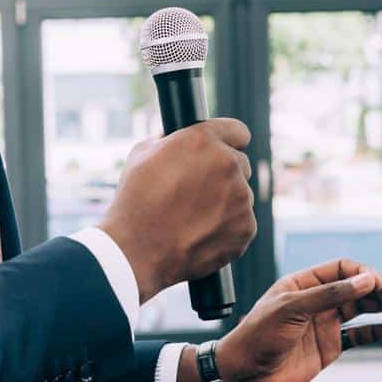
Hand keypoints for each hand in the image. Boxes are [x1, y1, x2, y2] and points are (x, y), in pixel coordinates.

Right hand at [99, 118, 255, 302]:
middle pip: (241, 165)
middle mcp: (228, 164)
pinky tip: (200, 234)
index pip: (238, 131)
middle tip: (198, 192)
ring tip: (193, 219)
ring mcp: (242, 198)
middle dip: (224, 175)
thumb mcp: (143, 154)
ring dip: (226, 203)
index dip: (229, 141)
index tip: (224, 151)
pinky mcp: (246, 228)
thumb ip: (170, 141)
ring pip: (241, 196)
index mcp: (203, 140)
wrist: (137, 250)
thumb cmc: (135, 201)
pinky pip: (241, 223)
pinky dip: (226, 229)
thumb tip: (177, 139)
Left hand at [180, 259, 381, 381]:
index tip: (376, 284)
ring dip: (380, 306)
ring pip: (360, 309)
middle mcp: (315, 301)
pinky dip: (376, 332)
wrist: (245, 375)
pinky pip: (358, 335)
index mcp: (302, 284)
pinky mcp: (329, 347)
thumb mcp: (291, 309)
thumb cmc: (258, 337)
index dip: (361, 273)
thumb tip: (366, 280)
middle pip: (354, 287)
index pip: (340, 269)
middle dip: (376, 288)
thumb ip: (329, 295)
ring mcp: (323, 324)